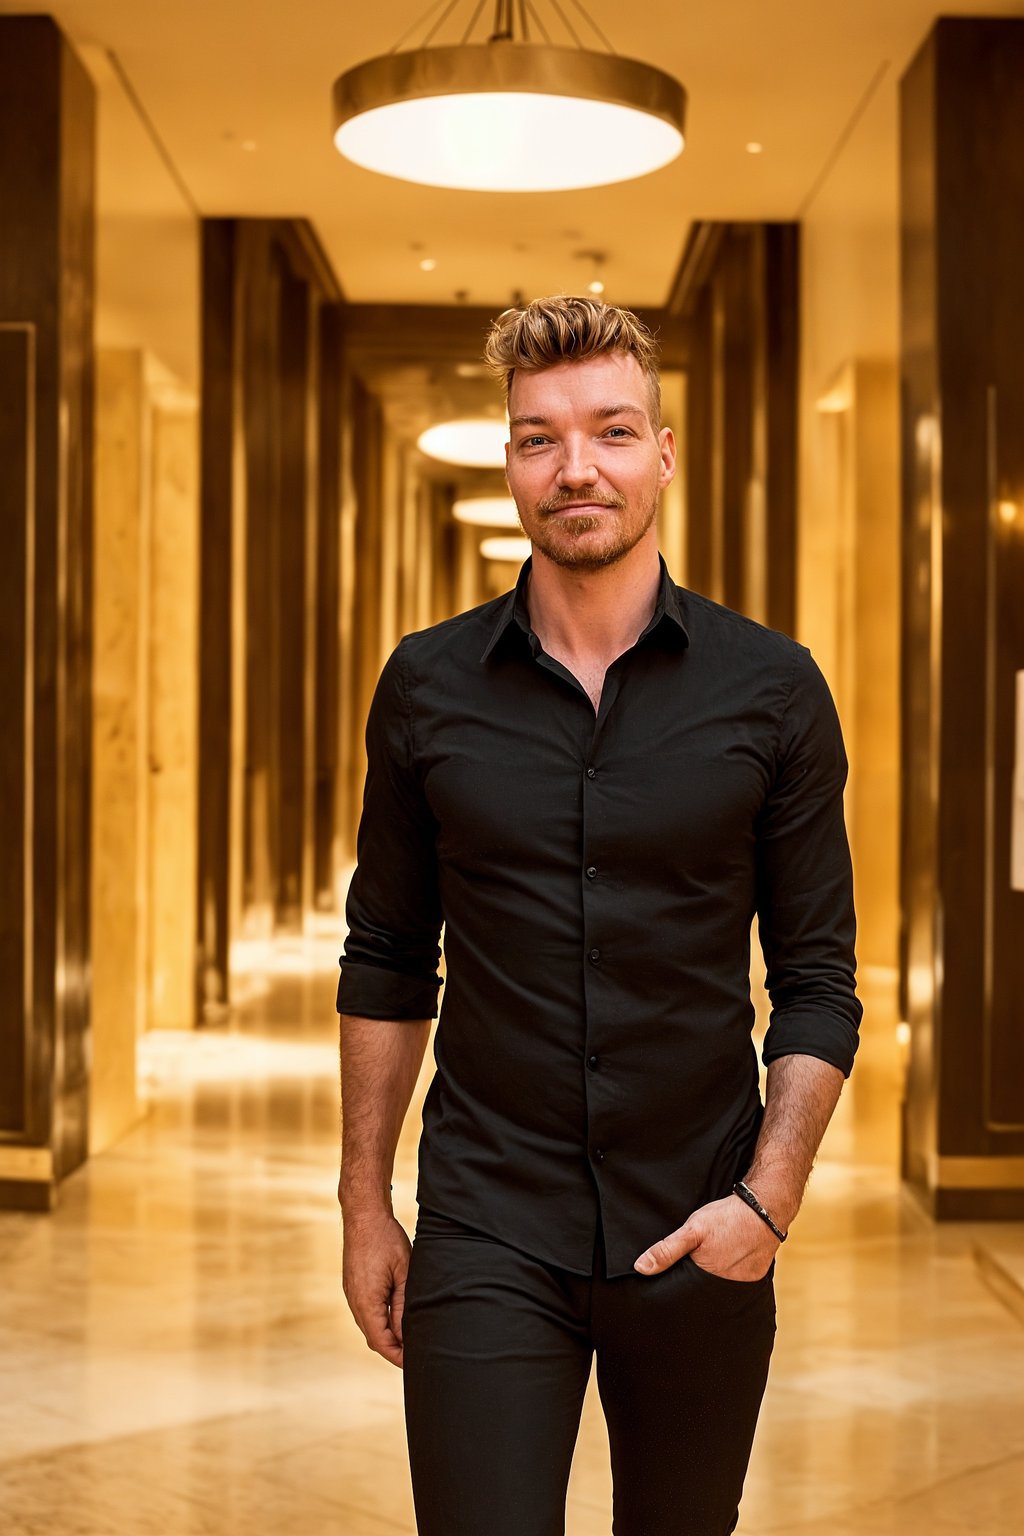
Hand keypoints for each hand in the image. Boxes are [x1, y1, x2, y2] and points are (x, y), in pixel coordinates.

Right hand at [341, 1210, 411, 1367]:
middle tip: (416, 1354)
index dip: (398, 1356)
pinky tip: (395, 1318)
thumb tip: (406, 1333)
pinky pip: (365, 1313)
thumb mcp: (403, 1272)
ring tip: (409, 1338)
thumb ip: (403, 1304)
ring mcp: (352, 1294)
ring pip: (369, 1326)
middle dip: (394, 1349)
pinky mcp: (353, 1286)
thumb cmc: (386, 1239)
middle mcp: (355, 1302)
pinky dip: (380, 1321)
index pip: (381, 1342)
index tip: (414, 1362)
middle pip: (374, 1338)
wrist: (363, 1216)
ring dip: (387, 1335)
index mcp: (366, 1302)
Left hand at [633, 1193, 778, 1279]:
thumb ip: (667, 1250)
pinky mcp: (755, 1277)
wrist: (764, 1208)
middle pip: (704, 1291)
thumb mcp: (692, 1230)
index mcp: (707, 1277)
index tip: (670, 1284)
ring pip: (721, 1287)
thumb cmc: (726, 1218)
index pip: (687, 1292)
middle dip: (695, 1286)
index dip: (678, 1287)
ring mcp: (743, 1284)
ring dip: (714, 1280)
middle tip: (694, 1268)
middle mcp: (726, 1286)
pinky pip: (738, 1282)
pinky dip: (731, 1275)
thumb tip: (640, 1268)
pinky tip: (727, 1261)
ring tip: (712, 1264)